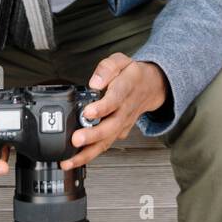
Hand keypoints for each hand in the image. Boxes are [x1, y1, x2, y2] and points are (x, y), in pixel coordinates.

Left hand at [60, 54, 169, 170]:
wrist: (152, 87)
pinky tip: (73, 161)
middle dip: (93, 135)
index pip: (116, 98)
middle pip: (111, 126)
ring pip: (107, 141)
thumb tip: (94, 81)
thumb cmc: (132, 74)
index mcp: (127, 88)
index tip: (89, 112)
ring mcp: (122, 123)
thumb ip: (107, 68)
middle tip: (77, 139)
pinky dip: (89, 155)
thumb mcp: (121, 61)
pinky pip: (105, 145)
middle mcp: (125, 109)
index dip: (103, 107)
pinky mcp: (118, 132)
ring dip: (88, 153)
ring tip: (69, 160)